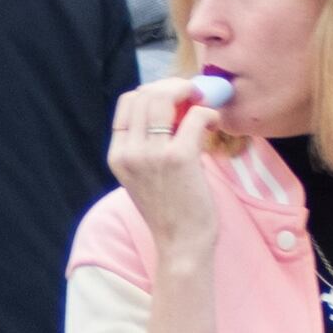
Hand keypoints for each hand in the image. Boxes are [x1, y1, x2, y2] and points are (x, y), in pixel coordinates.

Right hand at [107, 78, 234, 259]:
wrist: (181, 245)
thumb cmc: (171, 211)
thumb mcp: (144, 176)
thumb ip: (149, 144)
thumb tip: (175, 107)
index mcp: (118, 155)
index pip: (128, 102)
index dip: (154, 91)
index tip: (175, 98)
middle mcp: (130, 152)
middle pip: (145, 93)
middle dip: (173, 86)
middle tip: (194, 95)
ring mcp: (152, 155)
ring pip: (165, 97)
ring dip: (189, 93)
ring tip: (203, 104)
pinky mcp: (179, 158)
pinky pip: (195, 116)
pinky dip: (209, 113)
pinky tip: (214, 123)